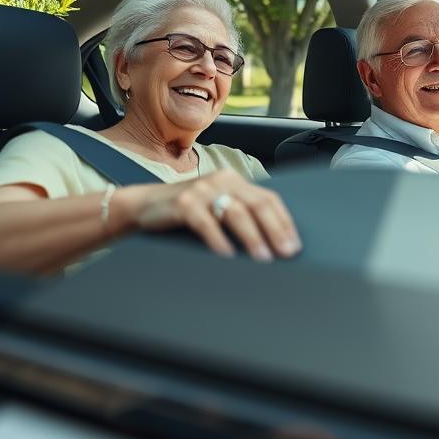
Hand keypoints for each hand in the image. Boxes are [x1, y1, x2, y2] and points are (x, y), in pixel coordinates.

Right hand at [119, 169, 301, 260]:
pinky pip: (206, 223)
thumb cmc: (185, 211)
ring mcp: (201, 190)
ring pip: (236, 213)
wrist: (144, 205)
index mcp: (233, 180)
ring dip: (253, 238)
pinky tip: (227, 256)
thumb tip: (271, 242)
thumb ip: (238, 212)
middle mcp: (221, 180)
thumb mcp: (215, 205)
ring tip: (263, 258)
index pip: (268, 199)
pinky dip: (219, 241)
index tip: (294, 245)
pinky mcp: (183, 203)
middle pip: (257, 205)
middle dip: (275, 230)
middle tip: (286, 253)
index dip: (284, 222)